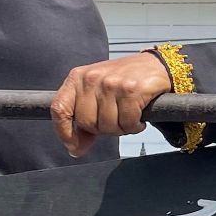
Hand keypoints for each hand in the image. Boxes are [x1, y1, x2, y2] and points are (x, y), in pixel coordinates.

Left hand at [50, 52, 173, 156]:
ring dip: (121, 128)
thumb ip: (84, 117)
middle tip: (115, 120)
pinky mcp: (131, 90)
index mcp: (77, 77)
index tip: (73, 146)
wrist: (155, 66)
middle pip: (87, 123)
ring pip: (108, 125)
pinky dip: (135, 126)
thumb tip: (75, 149)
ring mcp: (111, 83)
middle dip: (103, 129)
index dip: (63, 131)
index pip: (60, 108)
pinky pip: (128, 123)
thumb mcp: (97, 93)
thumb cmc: (124, 80)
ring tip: (129, 117)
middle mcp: (92, 78)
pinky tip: (139, 117)